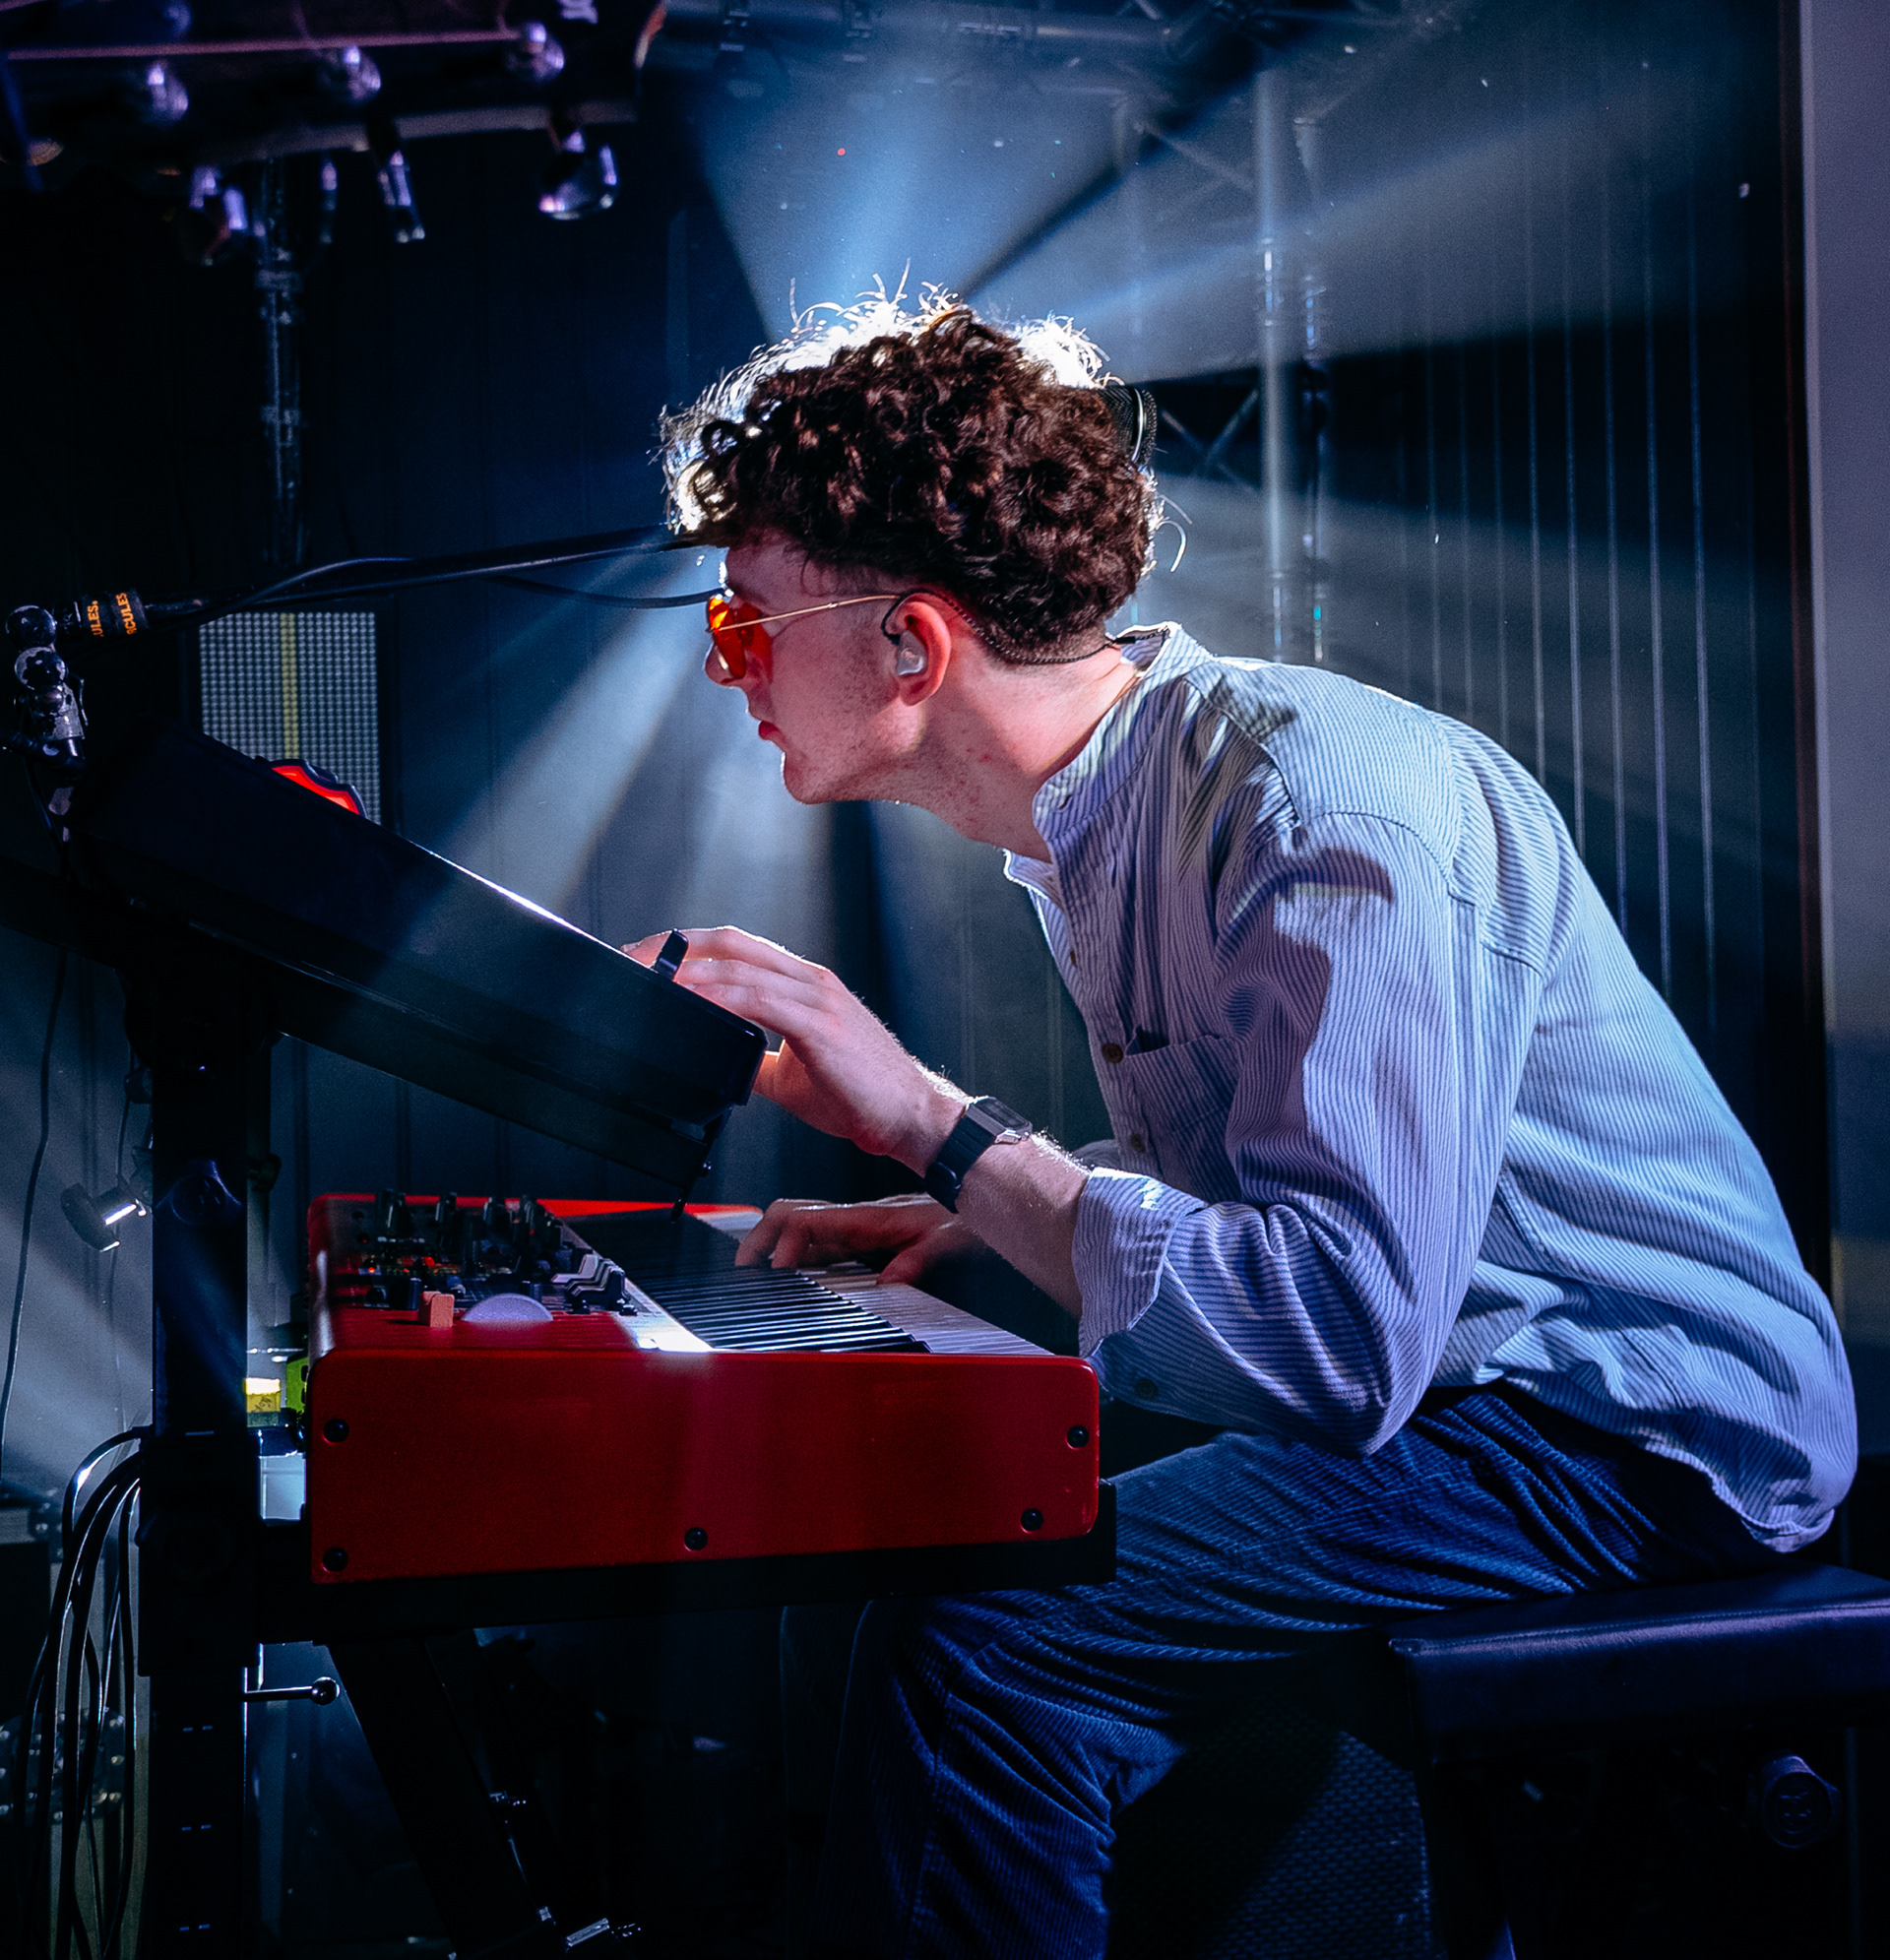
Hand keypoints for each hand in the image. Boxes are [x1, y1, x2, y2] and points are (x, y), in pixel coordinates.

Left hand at [623, 926, 960, 1168]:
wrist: (909, 1116)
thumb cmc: (863, 1095)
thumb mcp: (794, 1074)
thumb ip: (758, 1059)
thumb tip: (725, 1063)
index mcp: (804, 985)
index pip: (738, 948)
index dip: (690, 946)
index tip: (650, 957)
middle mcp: (810, 981)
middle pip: (732, 942)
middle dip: (677, 945)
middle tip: (633, 957)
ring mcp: (817, 998)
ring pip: (742, 964)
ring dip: (689, 968)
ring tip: (650, 976)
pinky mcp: (821, 1024)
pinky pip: (760, 998)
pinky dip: (720, 994)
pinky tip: (692, 998)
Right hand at [737, 1193, 984, 1283]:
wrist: (979, 1193)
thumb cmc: (965, 1216)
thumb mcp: (947, 1239)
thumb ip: (916, 1261)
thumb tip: (885, 1286)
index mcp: (868, 1216)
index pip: (807, 1220)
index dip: (784, 1244)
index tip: (775, 1271)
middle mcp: (857, 1220)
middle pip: (790, 1219)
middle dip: (759, 1238)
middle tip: (741, 1267)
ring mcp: (857, 1229)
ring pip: (801, 1232)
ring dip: (772, 1245)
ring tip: (752, 1271)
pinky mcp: (864, 1239)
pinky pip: (820, 1245)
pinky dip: (795, 1255)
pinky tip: (790, 1273)